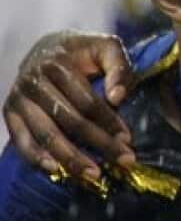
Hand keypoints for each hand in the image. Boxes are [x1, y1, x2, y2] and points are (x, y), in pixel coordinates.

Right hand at [3, 31, 136, 179]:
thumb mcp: (107, 47)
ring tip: (94, 174)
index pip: (88, 101)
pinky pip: (21, 141)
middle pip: (69, 121)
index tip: (128, 140)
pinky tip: (56, 170)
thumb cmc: (84, 51)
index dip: (109, 122)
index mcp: (58, 65)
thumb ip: (118, 68)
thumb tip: (118, 98)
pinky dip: (37, 158)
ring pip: (46, 135)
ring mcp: (18, 98)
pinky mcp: (8, 112)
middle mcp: (33, 82)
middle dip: (99, 144)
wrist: (46, 46)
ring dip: (71, 158)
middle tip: (123, 161)